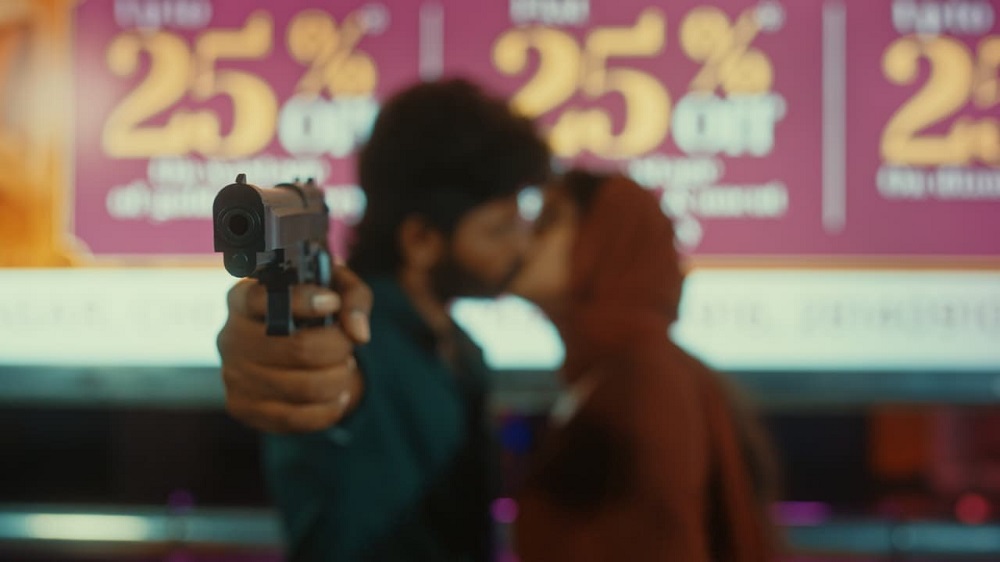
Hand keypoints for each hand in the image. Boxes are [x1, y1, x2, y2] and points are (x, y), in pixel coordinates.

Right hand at [216, 266, 372, 432]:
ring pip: (303, 387)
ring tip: (344, 367)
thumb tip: (359, 333)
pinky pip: (296, 418)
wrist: (285, 350)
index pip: (266, 299)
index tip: (333, 302)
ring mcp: (233, 376)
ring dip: (338, 378)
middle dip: (338, 348)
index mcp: (243, 298)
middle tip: (347, 345)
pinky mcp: (243, 408)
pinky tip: (339, 395)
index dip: (305, 301)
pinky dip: (329, 409)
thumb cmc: (311, 313)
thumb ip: (353, 298)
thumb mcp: (335, 290)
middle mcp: (231, 336)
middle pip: (299, 349)